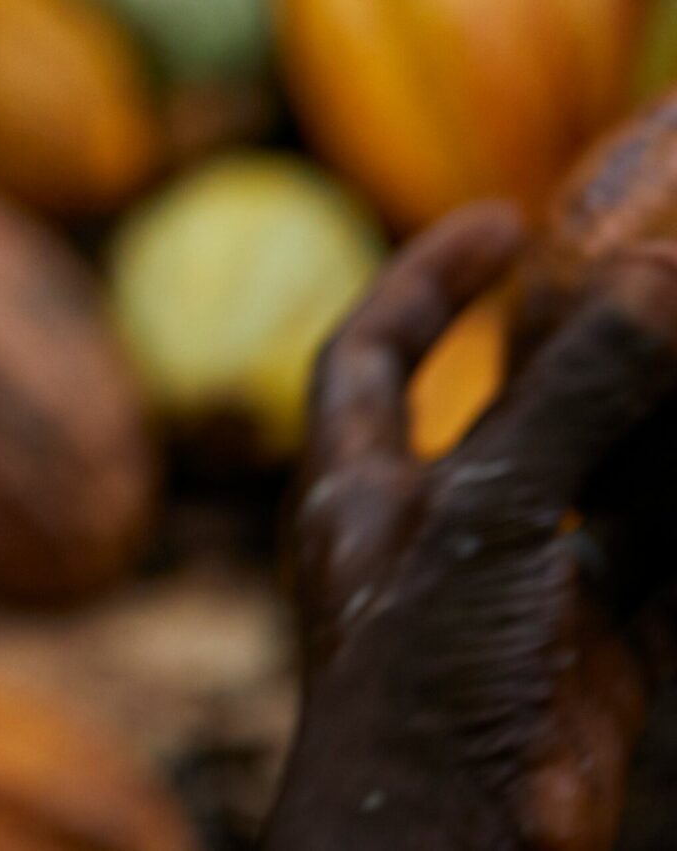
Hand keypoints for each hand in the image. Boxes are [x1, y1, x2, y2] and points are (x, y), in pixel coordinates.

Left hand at [269, 205, 676, 850]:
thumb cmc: (420, 681)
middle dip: (601, 348)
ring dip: (673, 423)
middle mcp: (440, 533)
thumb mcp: (485, 518)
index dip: (426, 281)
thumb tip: (657, 274)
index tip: (500, 219)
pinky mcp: (599, 661)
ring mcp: (522, 599)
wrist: (450, 846)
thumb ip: (571, 398)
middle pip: (525, 411)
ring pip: (615, 484)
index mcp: (363, 488)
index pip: (373, 353)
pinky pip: (668, 564)